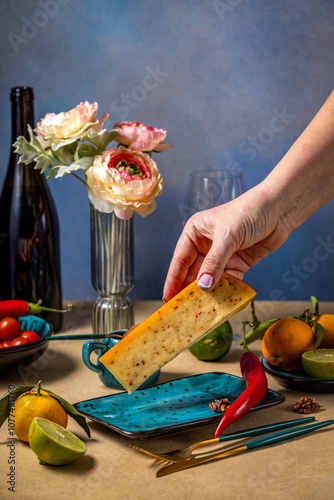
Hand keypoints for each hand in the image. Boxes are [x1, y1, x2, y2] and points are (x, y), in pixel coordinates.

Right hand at [163, 183, 289, 300]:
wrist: (281, 210)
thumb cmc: (249, 212)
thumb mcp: (228, 236)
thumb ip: (214, 262)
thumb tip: (203, 286)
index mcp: (195, 232)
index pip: (180, 259)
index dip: (174, 279)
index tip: (168, 297)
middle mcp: (206, 244)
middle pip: (194, 272)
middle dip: (191, 289)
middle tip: (184, 309)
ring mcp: (223, 255)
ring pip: (211, 279)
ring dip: (209, 293)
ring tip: (203, 310)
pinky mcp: (238, 263)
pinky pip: (229, 281)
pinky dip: (227, 290)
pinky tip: (224, 302)